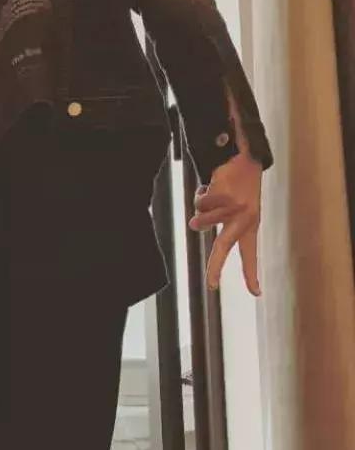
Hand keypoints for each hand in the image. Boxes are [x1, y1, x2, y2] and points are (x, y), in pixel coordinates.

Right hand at [189, 153, 262, 295]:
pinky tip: (213, 185)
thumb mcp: (232, 207)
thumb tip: (193, 225)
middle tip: (212, 285)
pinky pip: (201, 203)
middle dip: (215, 267)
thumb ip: (214, 221)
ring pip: (202, 220)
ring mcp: (236, 209)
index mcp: (250, 226)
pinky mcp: (227, 197)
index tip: (256, 293)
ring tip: (211, 194)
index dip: (251, 275)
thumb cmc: (237, 185)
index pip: (250, 255)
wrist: (244, 156)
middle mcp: (245, 220)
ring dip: (201, 207)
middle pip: (223, 248)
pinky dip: (201, 194)